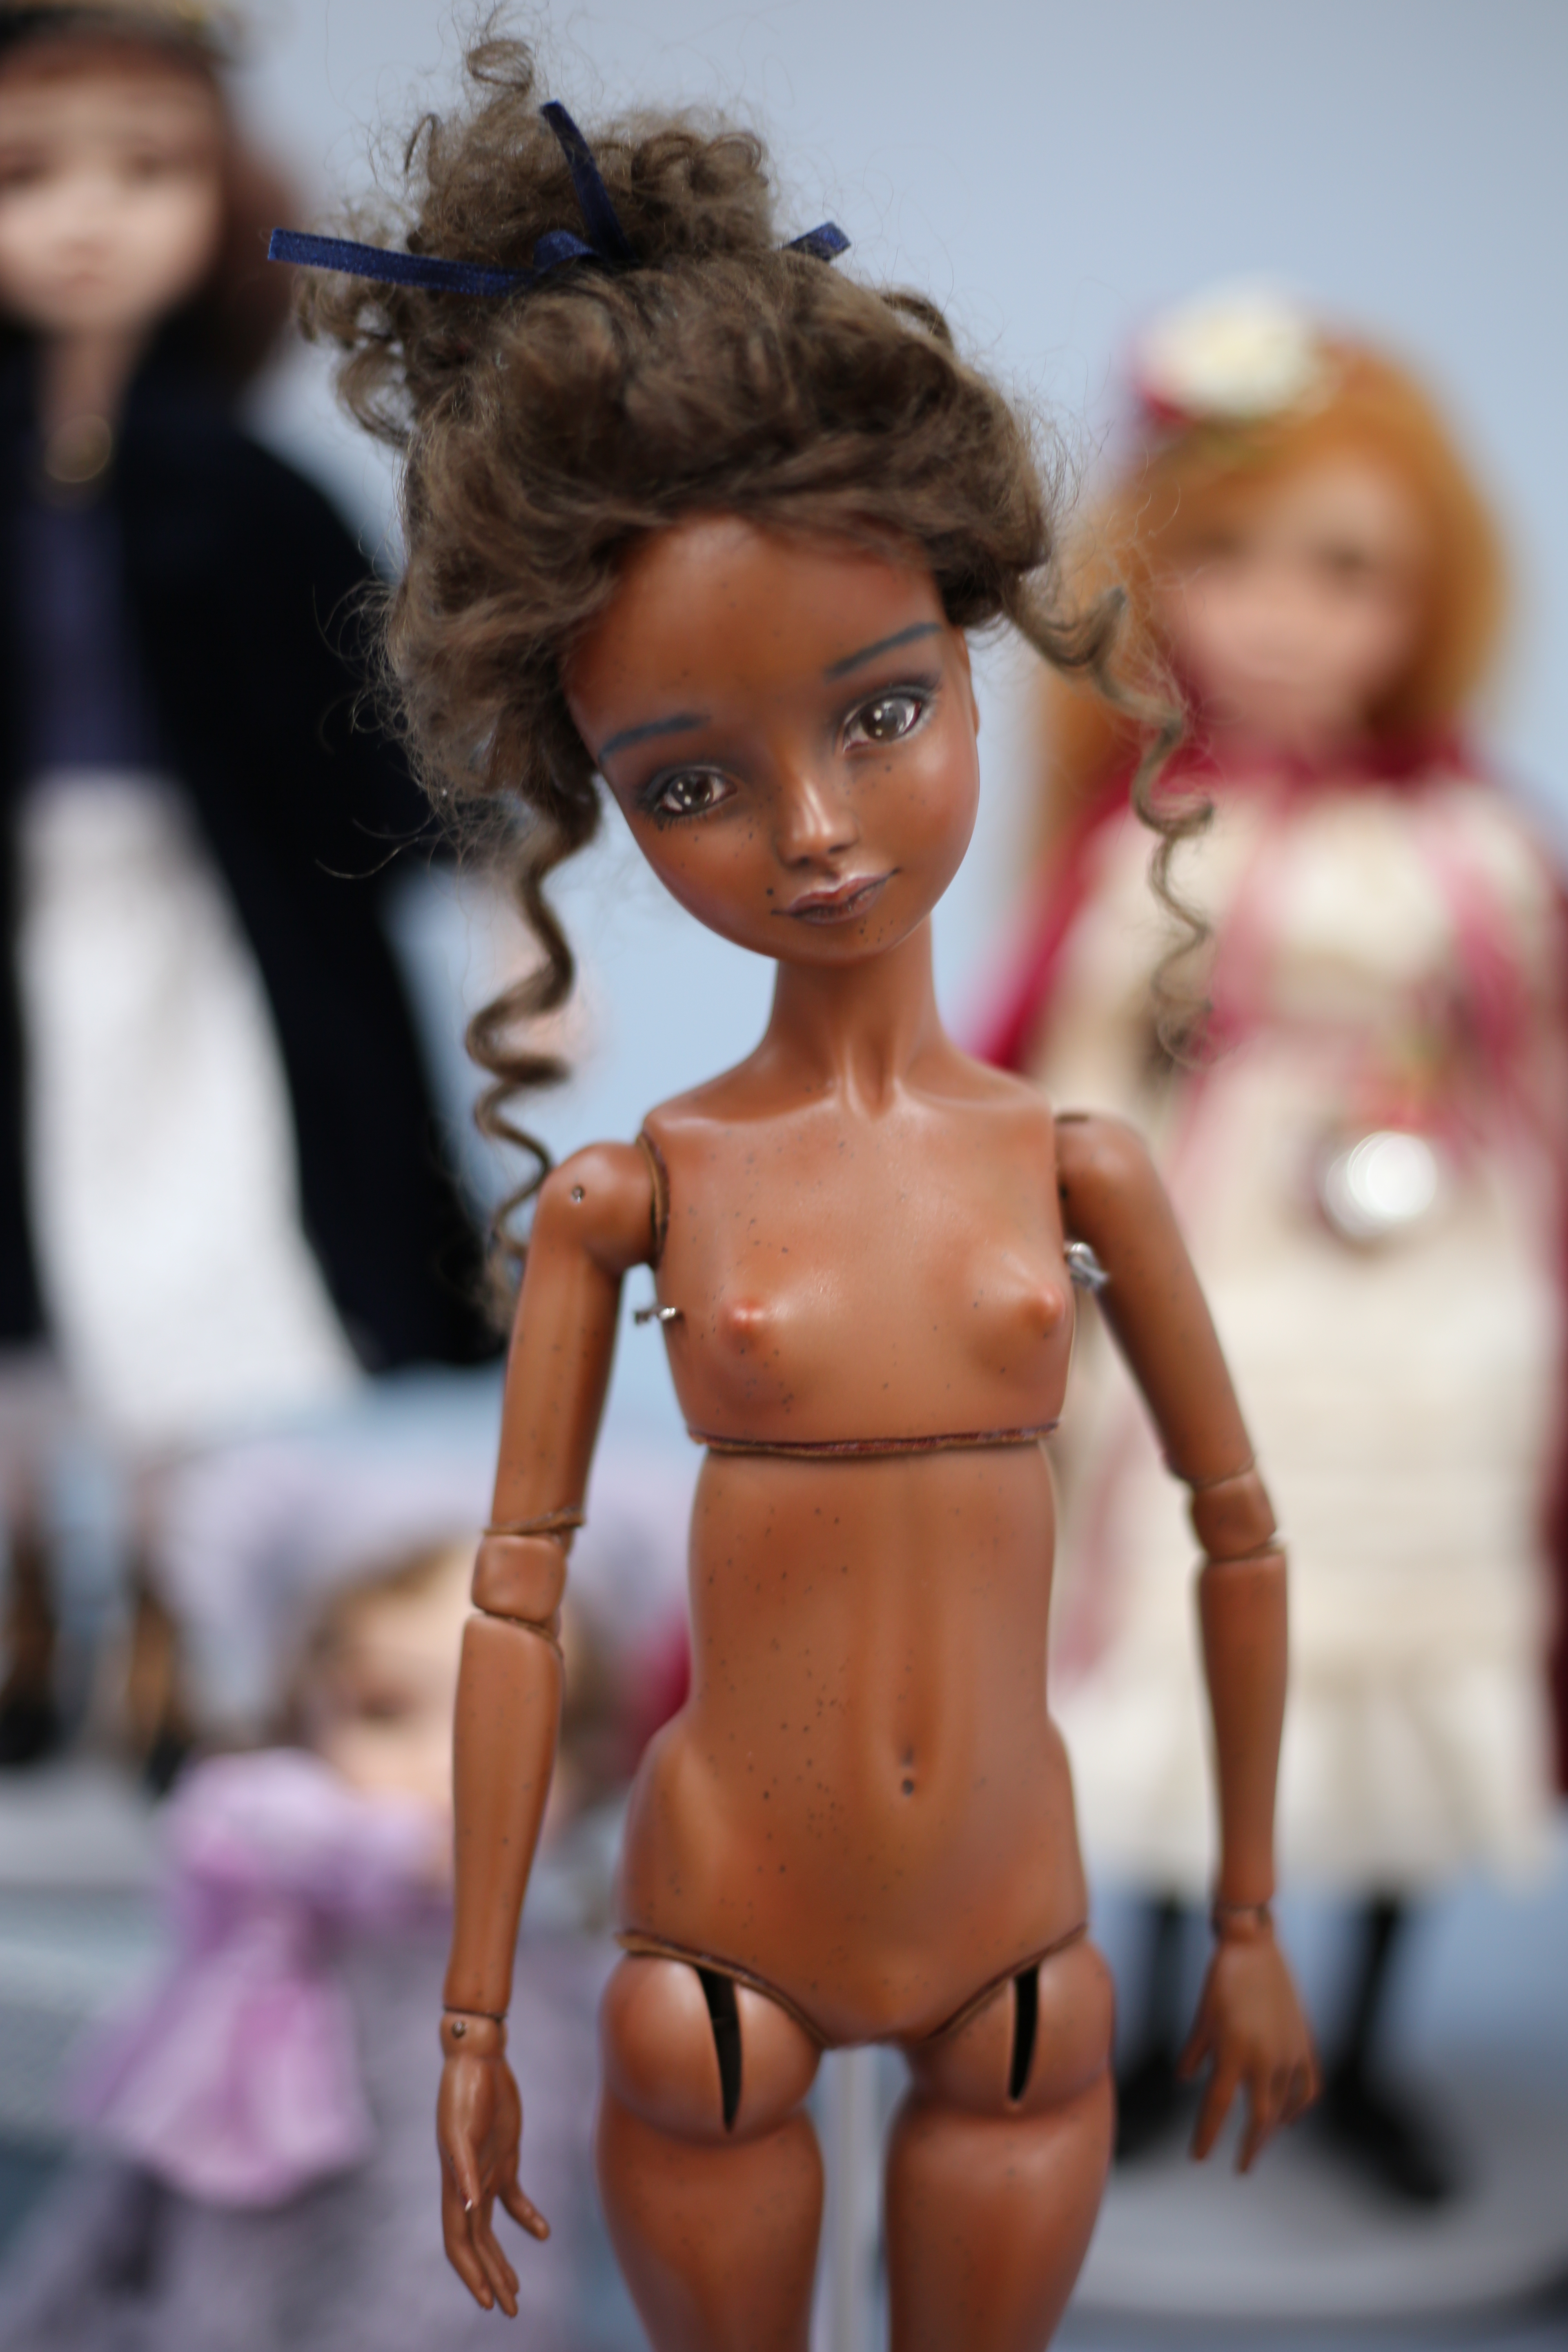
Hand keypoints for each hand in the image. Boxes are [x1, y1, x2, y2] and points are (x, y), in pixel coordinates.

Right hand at [437, 2050, 549, 2313]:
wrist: (477, 2057)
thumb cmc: (465, 2088)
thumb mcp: (461, 2128)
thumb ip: (463, 2168)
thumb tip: (468, 2208)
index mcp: (454, 2183)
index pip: (459, 2242)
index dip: (471, 2273)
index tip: (487, 2301)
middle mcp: (468, 2185)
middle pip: (477, 2245)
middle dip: (491, 2278)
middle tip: (510, 2310)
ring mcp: (486, 2172)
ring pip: (492, 2230)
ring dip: (503, 2260)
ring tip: (518, 2291)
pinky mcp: (504, 2158)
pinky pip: (514, 2199)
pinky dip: (527, 2218)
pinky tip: (543, 2234)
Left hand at [1178, 1926, 1319, 2170]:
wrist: (1255, 1947)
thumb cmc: (1222, 1979)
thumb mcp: (1202, 2018)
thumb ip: (1194, 2053)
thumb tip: (1184, 2080)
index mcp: (1233, 2053)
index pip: (1216, 2108)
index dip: (1207, 2136)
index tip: (1199, 2159)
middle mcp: (1264, 2059)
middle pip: (1258, 2119)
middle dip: (1250, 2147)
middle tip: (1242, 2167)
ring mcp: (1289, 2053)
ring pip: (1284, 2108)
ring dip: (1273, 2130)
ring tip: (1261, 2142)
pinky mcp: (1305, 2044)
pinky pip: (1306, 2088)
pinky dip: (1299, 2106)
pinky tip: (1290, 2117)